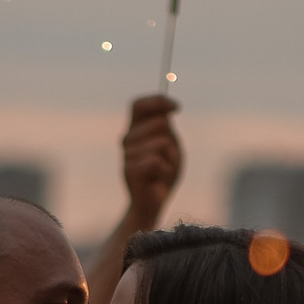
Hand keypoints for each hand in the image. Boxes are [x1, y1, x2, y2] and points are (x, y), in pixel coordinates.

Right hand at [120, 95, 183, 227]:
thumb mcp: (170, 145)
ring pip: (162, 143)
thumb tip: (166, 110)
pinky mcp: (129, 171)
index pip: (138, 105)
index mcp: (135, 129)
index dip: (158, 101)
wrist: (153, 202)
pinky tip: (159, 178)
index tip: (177, 108)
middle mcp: (127, 139)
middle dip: (172, 139)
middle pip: (159, 122)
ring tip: (164, 170)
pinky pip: (156, 161)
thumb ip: (166, 128)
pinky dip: (166, 170)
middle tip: (169, 158)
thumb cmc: (163, 172)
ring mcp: (126, 155)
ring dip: (171, 158)